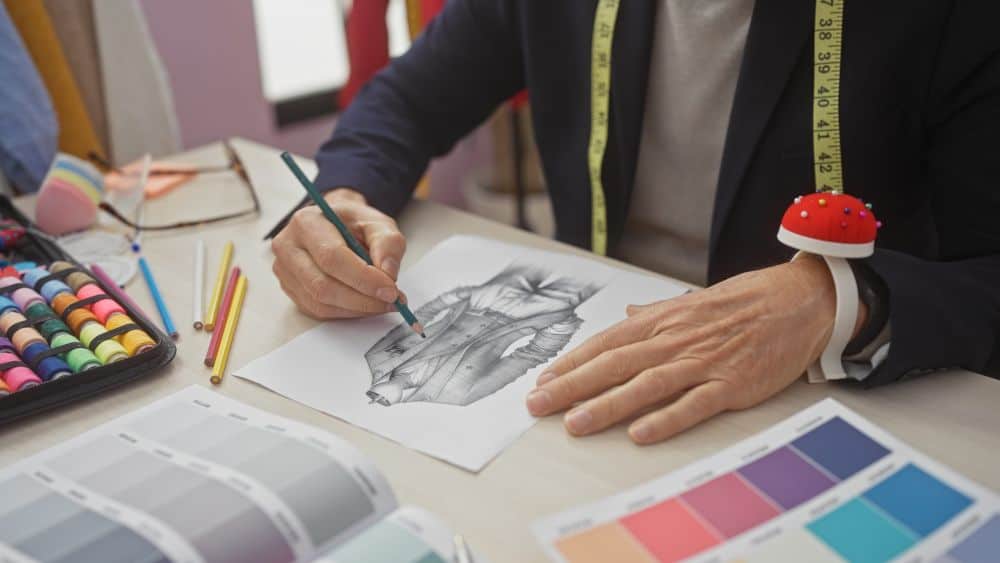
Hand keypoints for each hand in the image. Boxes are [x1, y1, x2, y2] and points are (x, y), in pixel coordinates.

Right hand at [271, 188, 406, 318]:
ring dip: (357, 309)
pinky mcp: (290, 289)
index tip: (391, 291)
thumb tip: (388, 273)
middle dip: (363, 299)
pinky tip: (364, 304)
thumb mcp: (377, 223)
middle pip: (323, 285)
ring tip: (382, 303)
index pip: (332, 257)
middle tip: (392, 301)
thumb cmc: (354, 224)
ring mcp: (285, 271)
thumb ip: (388, 243)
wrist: (335, 225)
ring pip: (320, 302)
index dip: (363, 278)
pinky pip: (318, 311)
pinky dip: (347, 312)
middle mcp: (288, 247)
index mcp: (307, 222)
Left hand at [525, 256, 858, 444]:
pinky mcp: (731, 384)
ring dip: (606, 405)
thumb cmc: (745, 302)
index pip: (606, 342)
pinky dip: (665, 419)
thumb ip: (656, 312)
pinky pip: (692, 405)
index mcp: (662, 319)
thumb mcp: (693, 302)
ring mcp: (702, 362)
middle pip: (613, 364)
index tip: (542, 378)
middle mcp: (675, 340)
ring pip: (644, 386)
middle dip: (571, 385)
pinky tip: (639, 433)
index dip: (571, 361)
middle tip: (537, 404)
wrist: (801, 300)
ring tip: (574, 423)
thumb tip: (626, 314)